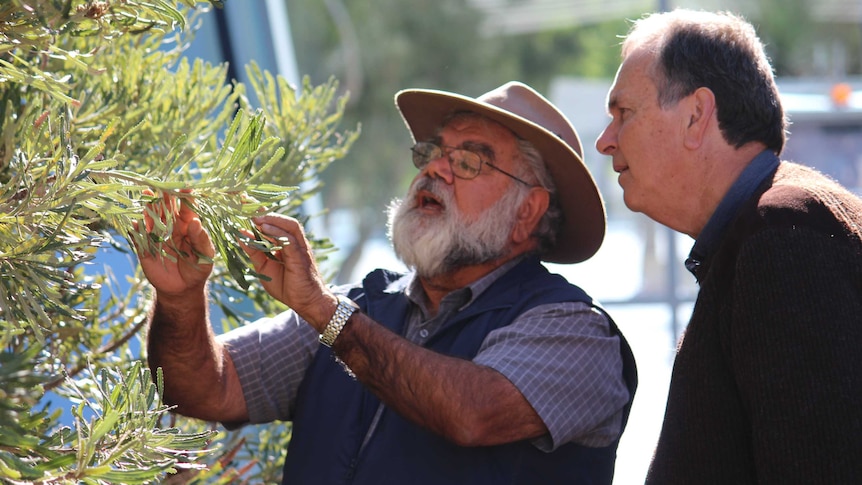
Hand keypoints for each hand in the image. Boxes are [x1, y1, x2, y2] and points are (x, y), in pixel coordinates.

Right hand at [136, 190, 214, 296]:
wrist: (183, 288)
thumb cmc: (199, 268)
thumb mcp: (206, 255)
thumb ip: (201, 239)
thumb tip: (196, 222)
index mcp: (188, 225)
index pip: (187, 208)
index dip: (186, 198)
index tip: (185, 188)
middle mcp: (171, 227)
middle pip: (166, 209)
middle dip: (163, 197)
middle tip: (160, 186)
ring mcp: (157, 236)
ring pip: (151, 219)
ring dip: (148, 209)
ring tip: (146, 196)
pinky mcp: (146, 248)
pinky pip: (139, 238)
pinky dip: (137, 230)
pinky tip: (135, 223)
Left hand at [241, 213, 334, 329]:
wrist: (306, 302)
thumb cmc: (287, 286)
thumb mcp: (264, 267)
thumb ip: (254, 251)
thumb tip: (240, 235)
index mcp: (285, 243)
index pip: (273, 223)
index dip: (259, 212)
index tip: (244, 202)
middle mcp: (294, 242)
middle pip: (282, 220)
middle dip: (265, 211)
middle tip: (247, 204)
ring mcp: (299, 248)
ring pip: (289, 226)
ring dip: (272, 219)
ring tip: (255, 217)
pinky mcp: (301, 257)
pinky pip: (290, 241)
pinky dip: (277, 233)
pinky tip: (264, 229)